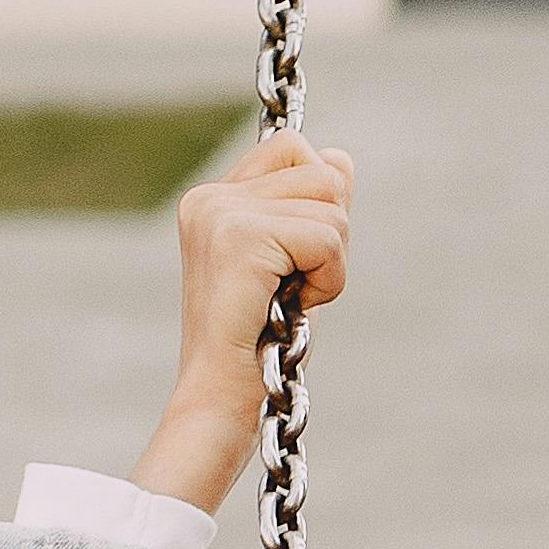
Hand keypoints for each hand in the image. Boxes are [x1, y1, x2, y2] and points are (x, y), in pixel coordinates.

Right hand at [138, 131, 352, 510]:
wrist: (222, 400)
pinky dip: (328, 281)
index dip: (319, 205)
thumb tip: (340, 158)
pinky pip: (328, 238)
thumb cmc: (260, 345)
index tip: (291, 264)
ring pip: (333, 202)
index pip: (295, 148)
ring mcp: (218, 213)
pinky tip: (290, 308)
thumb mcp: (294, 265)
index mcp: (212, 198)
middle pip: (322, 168)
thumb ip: (314, 209)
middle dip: (331, 235)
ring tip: (286, 300)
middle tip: (292, 286)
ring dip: (330, 263)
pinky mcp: (238, 237)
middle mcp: (208, 196)